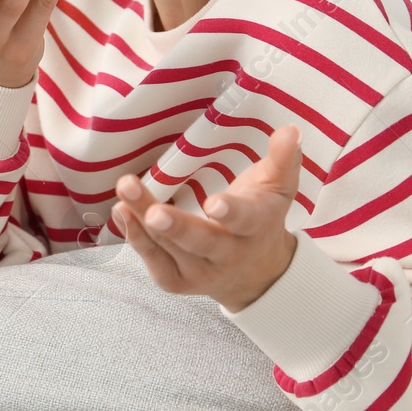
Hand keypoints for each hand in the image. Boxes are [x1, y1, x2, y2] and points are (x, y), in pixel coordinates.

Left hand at [112, 124, 303, 311]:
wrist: (256, 274)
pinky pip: (154, 261)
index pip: (246, 220)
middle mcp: (229, 254)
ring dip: (143, 221)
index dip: (231, 212)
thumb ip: (283, 158)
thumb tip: (290, 130)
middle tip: (155, 213)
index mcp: (256, 227)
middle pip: (201, 241)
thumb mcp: (278, 187)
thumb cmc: (261, 218)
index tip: (214, 203)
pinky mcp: (176, 280)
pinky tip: (121, 211)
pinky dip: (135, 238)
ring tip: (125, 192)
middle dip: (176, 227)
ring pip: (169, 248)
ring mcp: (201, 271)